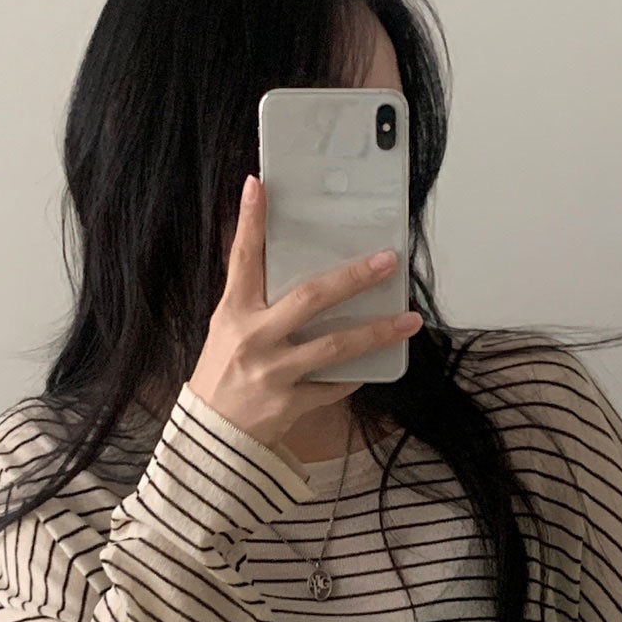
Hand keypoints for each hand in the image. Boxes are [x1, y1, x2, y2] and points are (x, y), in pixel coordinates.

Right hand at [187, 173, 423, 452]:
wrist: (212, 435)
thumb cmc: (223, 373)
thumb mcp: (228, 328)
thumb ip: (254, 296)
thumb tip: (280, 258)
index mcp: (234, 312)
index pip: (242, 259)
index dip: (251, 221)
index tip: (260, 186)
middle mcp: (253, 338)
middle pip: (310, 298)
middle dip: (354, 278)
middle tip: (388, 261)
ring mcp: (273, 372)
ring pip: (335, 346)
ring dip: (377, 332)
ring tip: (409, 320)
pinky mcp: (289, 403)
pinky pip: (334, 385)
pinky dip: (356, 374)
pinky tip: (376, 364)